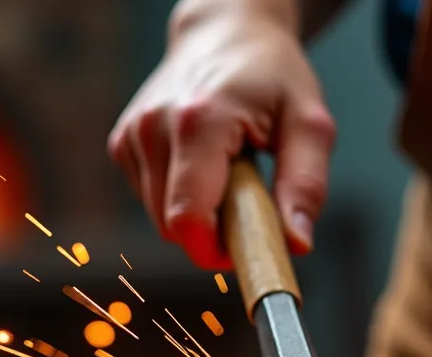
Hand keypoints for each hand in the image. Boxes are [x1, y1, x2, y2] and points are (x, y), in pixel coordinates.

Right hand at [109, 9, 334, 268]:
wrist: (225, 32)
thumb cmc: (272, 75)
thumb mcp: (309, 123)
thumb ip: (306, 184)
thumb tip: (297, 243)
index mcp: (200, 122)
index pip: (188, 220)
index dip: (217, 249)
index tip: (249, 244)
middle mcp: (154, 127)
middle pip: (174, 228)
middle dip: (214, 233)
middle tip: (251, 200)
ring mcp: (132, 135)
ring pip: (161, 219)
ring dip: (199, 214)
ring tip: (229, 172)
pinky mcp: (122, 143)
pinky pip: (152, 201)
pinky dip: (181, 197)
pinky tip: (204, 164)